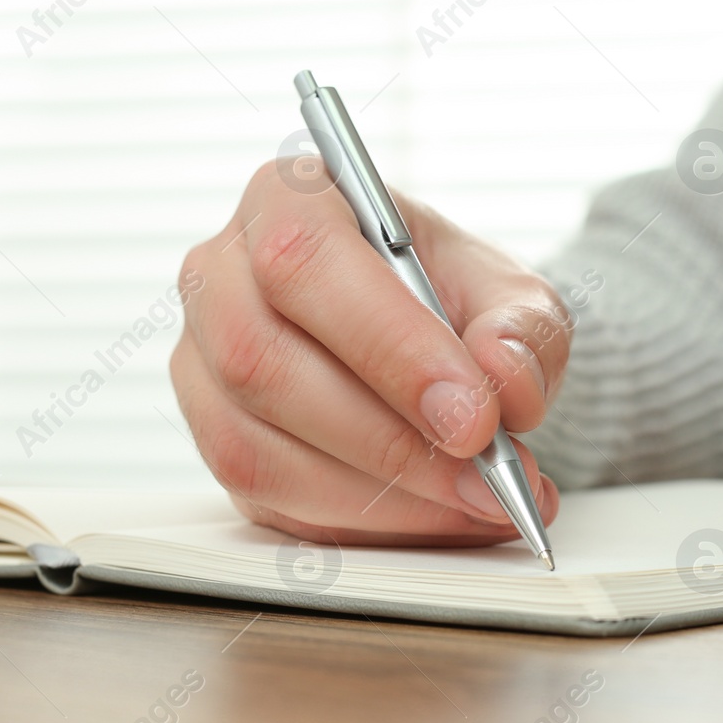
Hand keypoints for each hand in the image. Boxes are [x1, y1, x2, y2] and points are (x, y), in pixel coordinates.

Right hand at [172, 159, 567, 544]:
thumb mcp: (514, 296)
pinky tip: (436, 517)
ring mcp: (200, 362)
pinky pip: (264, 501)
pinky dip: (360, 525)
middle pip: (260, 361)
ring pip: (251, 446)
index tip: (473, 418)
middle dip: (387, 440)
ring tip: (478, 504)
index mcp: (288, 198)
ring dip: (376, 497)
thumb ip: (522, 331)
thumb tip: (505, 382)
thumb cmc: (458, 301)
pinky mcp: (215, 439)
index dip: (389, 347)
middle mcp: (220, 274)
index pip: (306, 262)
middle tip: (487, 479)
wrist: (435, 344)